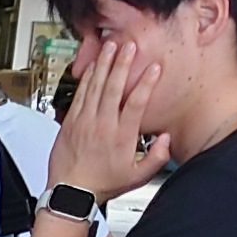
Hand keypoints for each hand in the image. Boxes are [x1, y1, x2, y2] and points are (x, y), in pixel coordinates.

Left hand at [53, 43, 170, 200]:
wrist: (70, 191)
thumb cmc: (103, 183)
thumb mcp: (138, 176)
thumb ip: (157, 157)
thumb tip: (167, 138)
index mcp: (121, 136)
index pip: (136, 103)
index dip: (146, 83)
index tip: (154, 68)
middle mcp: (102, 124)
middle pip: (113, 87)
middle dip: (122, 64)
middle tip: (129, 46)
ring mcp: (84, 121)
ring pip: (94, 87)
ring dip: (103, 65)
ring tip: (110, 47)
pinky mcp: (70, 121)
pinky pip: (79, 94)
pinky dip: (86, 78)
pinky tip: (92, 66)